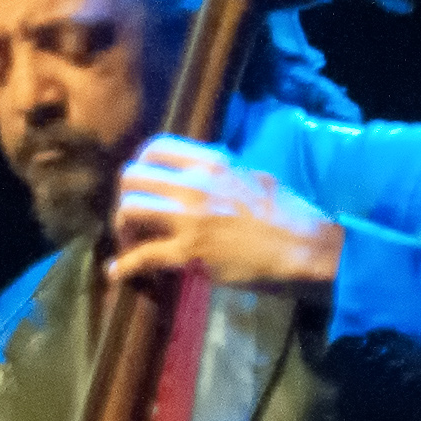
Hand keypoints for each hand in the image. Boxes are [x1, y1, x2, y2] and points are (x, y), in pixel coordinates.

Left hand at [108, 136, 341, 293]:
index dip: (140, 166)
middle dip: (125, 198)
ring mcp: (189, 218)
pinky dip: (124, 266)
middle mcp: (195, 184)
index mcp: (211, 162)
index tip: (142, 186)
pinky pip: (142, 256)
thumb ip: (222, 172)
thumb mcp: (252, 176)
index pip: (155, 147)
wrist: (303, 247)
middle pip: (132, 177)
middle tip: (133, 220)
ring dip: (123, 228)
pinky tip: (118, 272)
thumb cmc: (285, 214)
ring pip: (129, 210)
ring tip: (131, 244)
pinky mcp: (189, 252)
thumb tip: (205, 173)